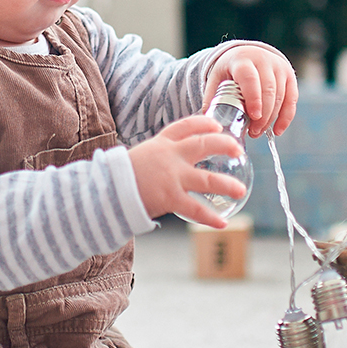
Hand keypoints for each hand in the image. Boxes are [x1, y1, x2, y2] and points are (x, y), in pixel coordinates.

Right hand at [128, 116, 246, 228]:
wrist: (105, 192)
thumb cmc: (119, 177)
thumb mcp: (140, 157)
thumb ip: (158, 158)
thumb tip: (171, 165)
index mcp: (161, 143)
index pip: (185, 126)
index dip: (203, 123)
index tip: (217, 125)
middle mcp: (170, 156)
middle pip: (203, 144)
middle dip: (224, 145)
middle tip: (238, 149)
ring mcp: (172, 177)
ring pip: (207, 179)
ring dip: (226, 185)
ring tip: (241, 190)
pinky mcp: (170, 197)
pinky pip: (195, 209)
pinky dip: (210, 218)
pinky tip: (223, 223)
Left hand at [204, 45, 297, 136]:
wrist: (249, 54)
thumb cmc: (231, 70)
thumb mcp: (218, 77)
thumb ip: (212, 97)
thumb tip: (209, 122)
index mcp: (243, 60)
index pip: (250, 78)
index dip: (253, 97)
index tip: (253, 116)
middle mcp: (264, 61)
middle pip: (268, 90)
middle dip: (262, 114)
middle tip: (252, 132)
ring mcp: (279, 68)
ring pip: (280, 96)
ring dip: (271, 118)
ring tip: (257, 132)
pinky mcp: (290, 77)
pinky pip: (291, 99)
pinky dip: (285, 117)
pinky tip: (277, 130)